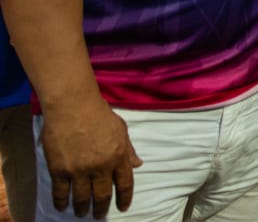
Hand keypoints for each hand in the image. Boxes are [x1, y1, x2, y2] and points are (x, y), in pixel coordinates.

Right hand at [39, 99, 141, 218]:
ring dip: (82, 209)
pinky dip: (61, 203)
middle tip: (99, 216)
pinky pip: (60, 193)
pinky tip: (62, 207)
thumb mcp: (121, 129)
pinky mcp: (60, 170)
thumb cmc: (99, 114)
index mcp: (118, 157)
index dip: (125, 198)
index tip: (123, 208)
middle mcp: (101, 167)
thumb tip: (138, 164)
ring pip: (82, 198)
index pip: (125, 184)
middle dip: (102, 209)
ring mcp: (79, 170)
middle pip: (103, 196)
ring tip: (82, 213)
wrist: (73, 106)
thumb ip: (128, 149)